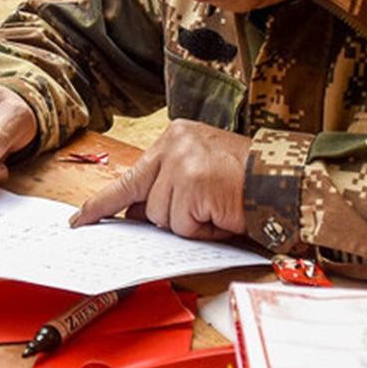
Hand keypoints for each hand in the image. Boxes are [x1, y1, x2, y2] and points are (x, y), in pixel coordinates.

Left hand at [69, 120, 252, 238]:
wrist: (287, 179)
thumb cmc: (248, 179)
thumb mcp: (201, 174)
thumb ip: (166, 189)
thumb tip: (134, 214)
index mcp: (175, 137)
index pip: (130, 174)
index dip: (103, 202)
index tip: (79, 220)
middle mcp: (174, 144)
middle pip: (144, 198)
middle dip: (164, 214)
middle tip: (195, 209)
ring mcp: (182, 164)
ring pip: (162, 216)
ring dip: (191, 223)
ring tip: (219, 208)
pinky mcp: (192, 185)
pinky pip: (183, 225)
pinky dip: (204, 230)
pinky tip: (223, 213)